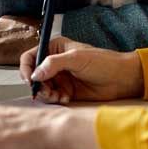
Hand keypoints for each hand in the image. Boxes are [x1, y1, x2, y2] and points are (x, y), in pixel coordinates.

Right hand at [22, 37, 144, 102]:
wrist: (121, 79)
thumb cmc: (103, 62)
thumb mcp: (77, 58)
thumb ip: (54, 63)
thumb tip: (35, 74)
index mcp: (55, 48)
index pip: (30, 56)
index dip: (26, 68)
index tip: (30, 79)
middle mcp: (54, 63)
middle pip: (33, 76)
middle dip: (37, 85)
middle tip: (46, 91)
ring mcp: (60, 78)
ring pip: (41, 89)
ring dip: (46, 94)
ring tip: (58, 96)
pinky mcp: (65, 91)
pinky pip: (52, 97)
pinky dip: (55, 100)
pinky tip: (65, 98)